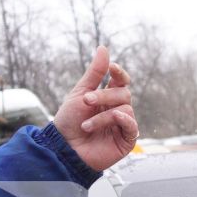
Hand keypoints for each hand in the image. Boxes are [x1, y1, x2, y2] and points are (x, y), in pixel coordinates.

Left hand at [53, 47, 137, 172]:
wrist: (64, 148)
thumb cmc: (69, 122)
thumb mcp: (80, 93)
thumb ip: (95, 73)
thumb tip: (103, 48)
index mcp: (107, 97)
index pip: (121, 81)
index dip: (119, 73)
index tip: (111, 68)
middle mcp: (117, 109)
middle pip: (123, 93)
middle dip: (104, 96)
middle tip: (86, 101)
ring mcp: (122, 124)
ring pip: (125, 109)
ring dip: (103, 115)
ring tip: (86, 125)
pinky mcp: (126, 140)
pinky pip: (132, 126)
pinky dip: (123, 121)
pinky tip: (113, 120)